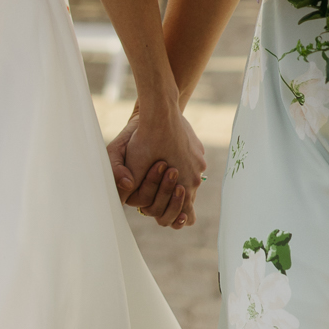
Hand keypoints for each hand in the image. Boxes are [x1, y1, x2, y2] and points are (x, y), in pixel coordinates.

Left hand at [107, 105, 206, 228]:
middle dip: (173, 194)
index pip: (188, 214)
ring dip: (178, 177)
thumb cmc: (146, 140)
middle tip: (160, 189)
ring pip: (189, 177)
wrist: (161, 110)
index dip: (178, 217)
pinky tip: (167, 152)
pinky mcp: (197, 147)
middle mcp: (196, 175)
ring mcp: (199, 160)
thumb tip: (130, 202)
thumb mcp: (136, 168)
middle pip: (187, 195)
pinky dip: (181, 161)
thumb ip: (135, 190)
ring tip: (163, 170)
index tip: (173, 217)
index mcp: (186, 185)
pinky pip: (190, 161)